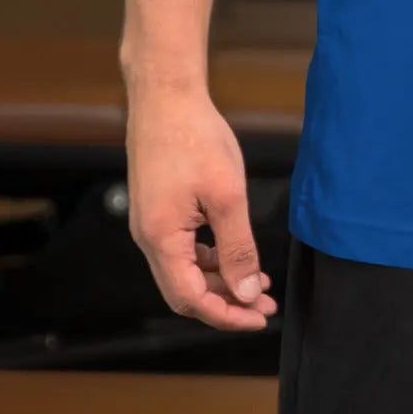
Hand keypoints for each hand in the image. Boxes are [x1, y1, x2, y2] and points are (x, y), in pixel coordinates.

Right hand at [126, 83, 277, 330]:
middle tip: (263, 304)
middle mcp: (148, 238)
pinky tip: (234, 254)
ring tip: (258, 280)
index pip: (192, 299)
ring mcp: (150, 223)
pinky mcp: (157, 209)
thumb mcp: (226, 195)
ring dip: (220, 279)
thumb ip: (237, 248)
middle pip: (186, 291)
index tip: (258, 317)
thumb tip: (245, 292)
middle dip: (226, 301)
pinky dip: (209, 257)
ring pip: (185, 270)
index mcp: (161, 239)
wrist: (166, 96)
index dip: (226, 315)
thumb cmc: (195, 138)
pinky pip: (182, 249)